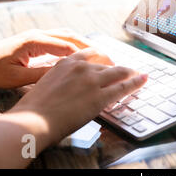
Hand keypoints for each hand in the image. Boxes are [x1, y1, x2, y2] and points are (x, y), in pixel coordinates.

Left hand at [0, 28, 112, 87]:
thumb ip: (44, 74)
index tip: (101, 63)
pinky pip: (59, 39)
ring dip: (83, 43)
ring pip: (66, 35)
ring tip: (99, 53)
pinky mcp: (35, 40)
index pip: (68, 46)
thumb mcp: (19, 78)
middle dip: (91, 45)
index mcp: (35, 41)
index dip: (87, 55)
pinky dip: (73, 44)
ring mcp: (37, 36)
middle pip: (71, 36)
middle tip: (107, 56)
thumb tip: (67, 74)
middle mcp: (38, 35)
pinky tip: (80, 53)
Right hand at [10, 48, 147, 144]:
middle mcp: (81, 67)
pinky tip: (143, 79)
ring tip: (138, 75)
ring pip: (118, 72)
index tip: (108, 60)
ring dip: (130, 73)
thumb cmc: (33, 108)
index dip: (102, 58)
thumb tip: (69, 85)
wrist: (32, 121)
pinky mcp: (100, 97)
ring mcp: (92, 81)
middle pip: (106, 64)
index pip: (91, 55)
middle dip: (117, 68)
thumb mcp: (46, 84)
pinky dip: (136, 82)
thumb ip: (61, 79)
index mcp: (66, 62)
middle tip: (125, 71)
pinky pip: (123, 87)